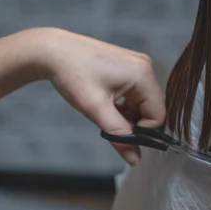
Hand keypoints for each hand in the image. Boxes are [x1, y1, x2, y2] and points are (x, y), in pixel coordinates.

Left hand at [35, 28, 165, 164]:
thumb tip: (135, 158)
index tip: (122, 137)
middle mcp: (145, 67)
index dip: (143, 131)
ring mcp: (138, 65)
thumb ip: (119, 136)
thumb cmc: (73, 74)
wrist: (53, 51)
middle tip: (110, 126)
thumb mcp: (96, 110)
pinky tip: (106, 104)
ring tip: (104, 113)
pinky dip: (124, 105)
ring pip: (143, 103)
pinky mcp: (129, 66)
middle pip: (152, 108)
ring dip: (127, 115)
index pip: (158, 115)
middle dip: (134, 122)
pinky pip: (135, 93)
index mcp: (143, 74)